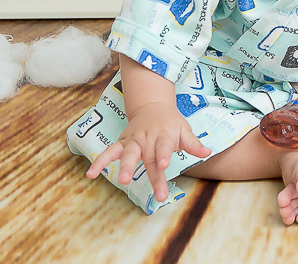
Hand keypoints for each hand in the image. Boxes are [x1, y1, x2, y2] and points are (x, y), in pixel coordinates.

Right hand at [84, 101, 210, 201]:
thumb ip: (193, 143)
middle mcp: (147, 138)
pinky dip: (99, 161)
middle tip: (156, 191)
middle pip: (148, 157)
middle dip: (152, 174)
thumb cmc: (171, 122)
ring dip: (123, 166)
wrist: (152, 106)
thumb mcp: (184, 129)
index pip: (164, 146)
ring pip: (126, 153)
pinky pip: (109, 151)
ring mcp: (133, 140)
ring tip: (120, 180)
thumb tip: (207, 152)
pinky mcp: (122, 143)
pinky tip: (90, 174)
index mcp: (163, 134)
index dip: (163, 155)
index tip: (164, 165)